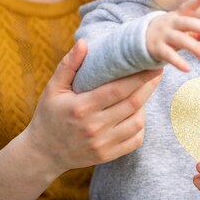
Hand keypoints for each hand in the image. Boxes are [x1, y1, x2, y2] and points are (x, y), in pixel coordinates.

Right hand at [23, 39, 162, 174]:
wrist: (42, 153)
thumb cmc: (49, 115)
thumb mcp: (53, 88)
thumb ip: (69, 65)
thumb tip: (84, 43)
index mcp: (82, 107)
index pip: (119, 89)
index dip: (140, 77)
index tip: (152, 64)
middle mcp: (94, 127)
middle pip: (133, 103)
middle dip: (149, 85)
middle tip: (157, 72)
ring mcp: (102, 144)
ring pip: (137, 122)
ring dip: (144, 105)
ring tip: (143, 91)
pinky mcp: (107, 156)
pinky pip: (135, 140)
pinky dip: (140, 125)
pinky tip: (136, 113)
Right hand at [146, 0, 199, 71]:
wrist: (142, 38)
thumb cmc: (170, 32)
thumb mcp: (183, 30)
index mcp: (178, 15)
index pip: (189, 6)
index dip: (198, 0)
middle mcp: (171, 23)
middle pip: (186, 23)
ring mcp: (164, 35)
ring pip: (180, 40)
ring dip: (194, 47)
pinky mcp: (158, 48)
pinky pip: (169, 55)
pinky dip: (179, 62)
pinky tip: (188, 68)